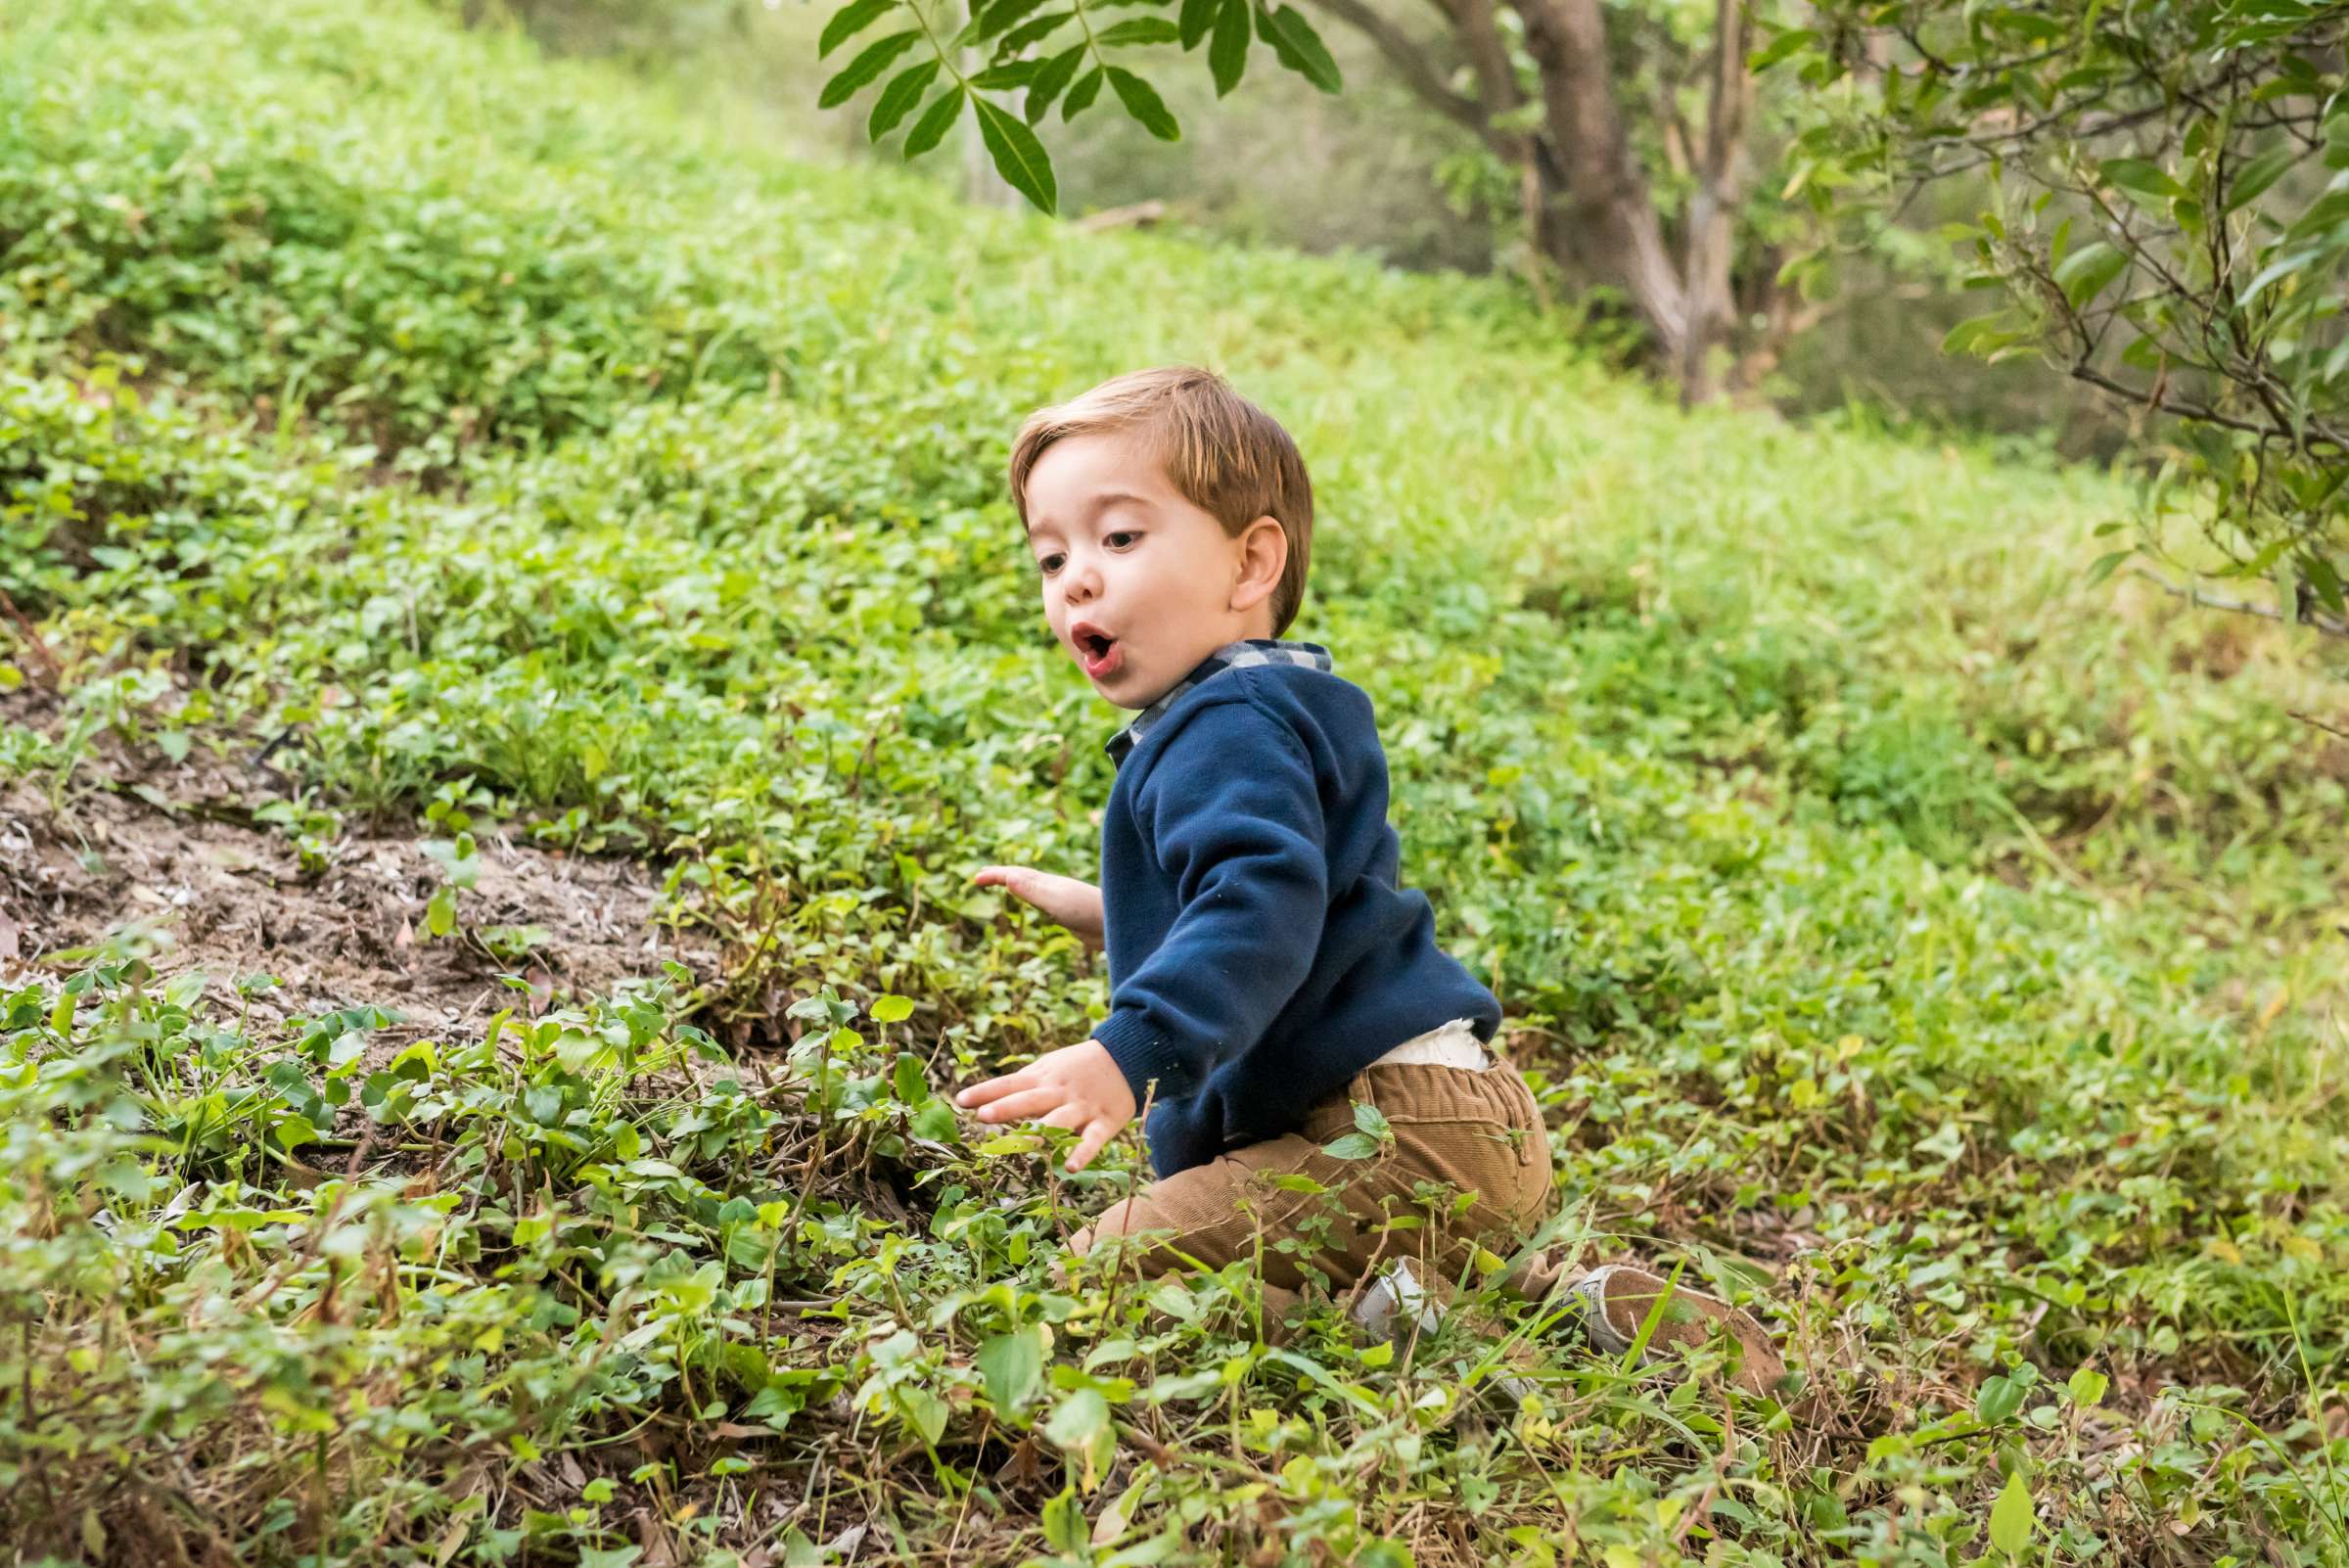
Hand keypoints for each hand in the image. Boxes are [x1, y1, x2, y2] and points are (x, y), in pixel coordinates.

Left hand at [955, 1039, 1136, 1171]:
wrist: (1128, 1055)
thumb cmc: (1079, 1065)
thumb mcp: (1051, 1065)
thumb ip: (1024, 1082)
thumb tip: (987, 1097)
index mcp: (1043, 1076)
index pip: (1010, 1083)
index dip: (986, 1091)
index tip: (961, 1100)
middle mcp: (1059, 1091)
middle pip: (1030, 1099)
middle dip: (1007, 1107)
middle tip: (983, 1116)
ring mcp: (1082, 1106)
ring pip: (1059, 1120)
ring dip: (1041, 1131)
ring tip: (1022, 1143)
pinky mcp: (1104, 1121)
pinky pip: (1092, 1139)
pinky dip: (1082, 1153)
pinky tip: (1069, 1167)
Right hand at [974, 865, 1104, 950]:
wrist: (1120, 923)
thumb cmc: (1088, 911)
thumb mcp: (1055, 901)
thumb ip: (1033, 891)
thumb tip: (1008, 877)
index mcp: (1047, 883)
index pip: (1015, 874)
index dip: (995, 875)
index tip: (975, 879)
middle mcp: (1053, 888)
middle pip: (1023, 877)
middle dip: (1002, 875)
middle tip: (982, 877)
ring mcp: (1062, 900)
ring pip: (1034, 889)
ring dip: (1017, 885)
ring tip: (1006, 885)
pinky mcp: (1071, 914)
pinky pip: (1045, 903)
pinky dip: (1033, 901)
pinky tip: (1037, 906)